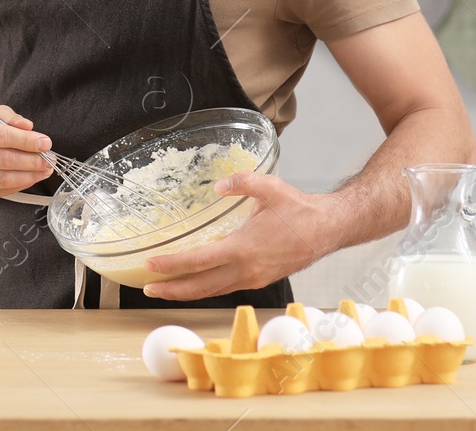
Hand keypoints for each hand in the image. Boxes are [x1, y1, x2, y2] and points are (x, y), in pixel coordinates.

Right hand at [0, 104, 54, 201]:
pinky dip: (20, 184)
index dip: (26, 141)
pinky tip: (31, 177)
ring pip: (3, 178)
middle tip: (49, 159)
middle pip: (3, 159)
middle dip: (32, 160)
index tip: (45, 143)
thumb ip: (9, 117)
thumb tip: (27, 127)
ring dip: (30, 175)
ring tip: (45, 169)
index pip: (0, 136)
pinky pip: (1, 190)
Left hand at [140, 173, 338, 300]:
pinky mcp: (260, 280)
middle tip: (147, 288)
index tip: (150, 265)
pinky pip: (226, 288)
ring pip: (213, 291)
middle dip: (172, 289)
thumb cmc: (300, 209)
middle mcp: (246, 269)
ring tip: (164, 289)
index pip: (199, 261)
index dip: (172, 265)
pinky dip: (206, 288)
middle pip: (201, 286)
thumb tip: (217, 186)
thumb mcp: (270, 187)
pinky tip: (195, 283)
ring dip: (187, 292)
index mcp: (244, 249)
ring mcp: (253, 278)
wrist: (328, 230)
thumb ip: (241, 182)